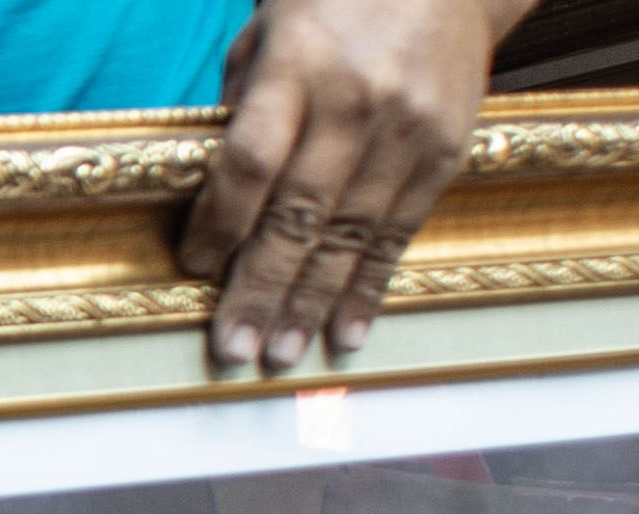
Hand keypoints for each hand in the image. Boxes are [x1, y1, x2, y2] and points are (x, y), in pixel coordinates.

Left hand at [179, 0, 510, 372]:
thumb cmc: (336, 1)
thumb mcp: (269, 30)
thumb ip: (242, 107)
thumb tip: (213, 199)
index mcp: (298, 66)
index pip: (249, 163)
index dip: (218, 224)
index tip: (195, 266)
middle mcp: (355, 102)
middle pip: (297, 215)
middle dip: (262, 288)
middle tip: (235, 348)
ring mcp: (406, 129)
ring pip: (349, 236)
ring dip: (312, 304)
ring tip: (282, 354)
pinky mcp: (443, 151)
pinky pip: (398, 233)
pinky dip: (369, 287)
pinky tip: (346, 331)